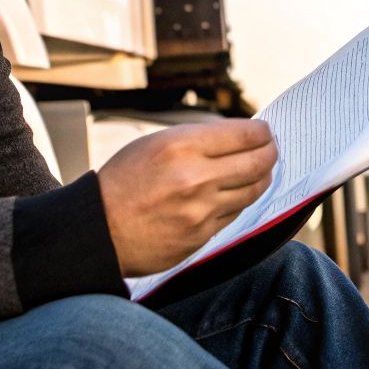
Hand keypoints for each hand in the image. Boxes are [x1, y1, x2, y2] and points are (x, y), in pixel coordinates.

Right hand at [95, 119, 277, 275]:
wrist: (97, 230)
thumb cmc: (123, 181)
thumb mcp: (154, 143)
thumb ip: (197, 140)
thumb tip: (239, 138)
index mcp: (180, 146)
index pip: (244, 135)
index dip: (262, 132)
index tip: (265, 132)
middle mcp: (195, 177)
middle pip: (258, 163)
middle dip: (271, 153)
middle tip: (271, 149)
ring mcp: (201, 210)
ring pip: (252, 191)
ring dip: (262, 178)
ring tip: (261, 170)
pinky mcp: (201, 236)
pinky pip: (234, 215)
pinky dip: (240, 201)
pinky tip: (237, 194)